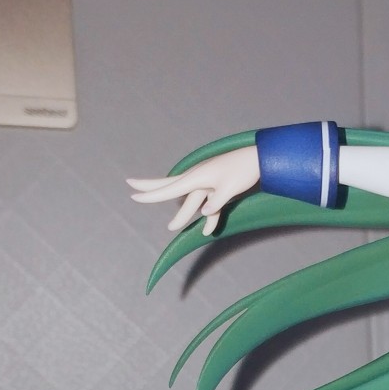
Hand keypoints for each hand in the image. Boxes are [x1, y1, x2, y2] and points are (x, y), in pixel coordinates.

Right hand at [128, 146, 259, 235]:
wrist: (258, 159)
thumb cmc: (244, 172)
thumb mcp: (230, 189)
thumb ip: (216, 203)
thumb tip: (203, 214)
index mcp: (197, 178)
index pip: (169, 189)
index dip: (150, 195)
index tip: (133, 195)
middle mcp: (197, 178)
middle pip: (169, 185)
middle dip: (150, 187)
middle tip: (130, 184)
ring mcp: (206, 181)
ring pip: (187, 198)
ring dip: (182, 214)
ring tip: (172, 226)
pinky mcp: (216, 185)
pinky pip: (208, 202)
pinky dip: (209, 216)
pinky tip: (207, 230)